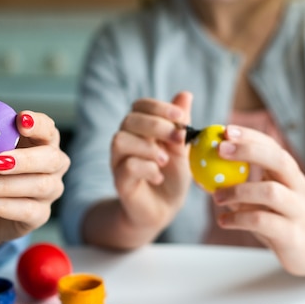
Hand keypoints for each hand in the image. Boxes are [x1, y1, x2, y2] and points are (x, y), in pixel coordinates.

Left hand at [0, 110, 69, 250]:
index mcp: (39, 140)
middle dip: (26, 159)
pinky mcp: (40, 215)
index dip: (38, 124)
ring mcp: (50, 191)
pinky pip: (27, 210)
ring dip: (5, 185)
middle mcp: (53, 165)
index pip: (48, 128)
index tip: (19, 120)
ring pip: (39, 186)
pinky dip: (1, 206)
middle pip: (51, 159)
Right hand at [110, 91, 192, 234]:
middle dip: (156, 125)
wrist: (164, 209)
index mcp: (140, 129)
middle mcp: (125, 141)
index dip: (158, 107)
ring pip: (120, 140)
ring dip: (148, 147)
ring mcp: (119, 161)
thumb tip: (185, 94)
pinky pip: (126, 167)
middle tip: (178, 139)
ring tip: (165, 160)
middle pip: (129, 120)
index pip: (140, 106)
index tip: (180, 116)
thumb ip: (181, 123)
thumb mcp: (182, 148)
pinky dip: (147, 168)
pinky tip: (159, 176)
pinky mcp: (120, 182)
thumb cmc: (172, 176)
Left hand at [212, 125, 304, 275]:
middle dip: (249, 151)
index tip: (225, 130)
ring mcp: (297, 210)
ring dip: (238, 190)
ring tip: (216, 197)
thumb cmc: (279, 218)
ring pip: (271, 192)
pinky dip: (238, 219)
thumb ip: (236, 183)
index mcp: (289, 173)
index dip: (250, 136)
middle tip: (220, 150)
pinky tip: (223, 221)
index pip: (272, 146)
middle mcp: (297, 186)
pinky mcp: (292, 234)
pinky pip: (263, 222)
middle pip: (279, 160)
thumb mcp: (259, 197)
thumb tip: (200, 170)